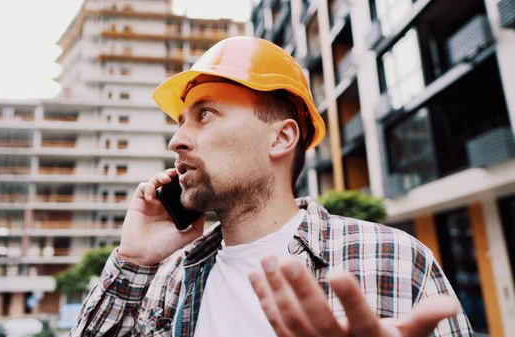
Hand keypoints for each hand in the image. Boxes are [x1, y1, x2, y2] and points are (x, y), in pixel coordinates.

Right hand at [117, 168, 205, 265]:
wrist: (141, 254)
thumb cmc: (162, 248)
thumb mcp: (184, 238)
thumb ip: (196, 227)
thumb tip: (205, 212)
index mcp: (173, 210)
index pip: (180, 191)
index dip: (185, 183)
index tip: (192, 179)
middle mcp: (163, 204)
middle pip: (169, 182)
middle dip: (174, 174)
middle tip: (180, 172)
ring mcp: (150, 202)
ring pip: (156, 181)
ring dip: (161, 176)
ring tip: (166, 179)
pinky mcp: (138, 202)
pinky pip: (143, 187)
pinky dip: (148, 187)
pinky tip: (151, 196)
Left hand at [248, 255, 460, 336]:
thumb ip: (424, 319)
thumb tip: (453, 304)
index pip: (360, 317)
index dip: (349, 297)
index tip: (338, 270)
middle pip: (316, 318)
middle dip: (300, 289)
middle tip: (287, 257)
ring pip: (288, 319)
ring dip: (274, 288)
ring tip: (266, 257)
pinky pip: (273, 323)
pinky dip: (263, 298)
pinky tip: (254, 275)